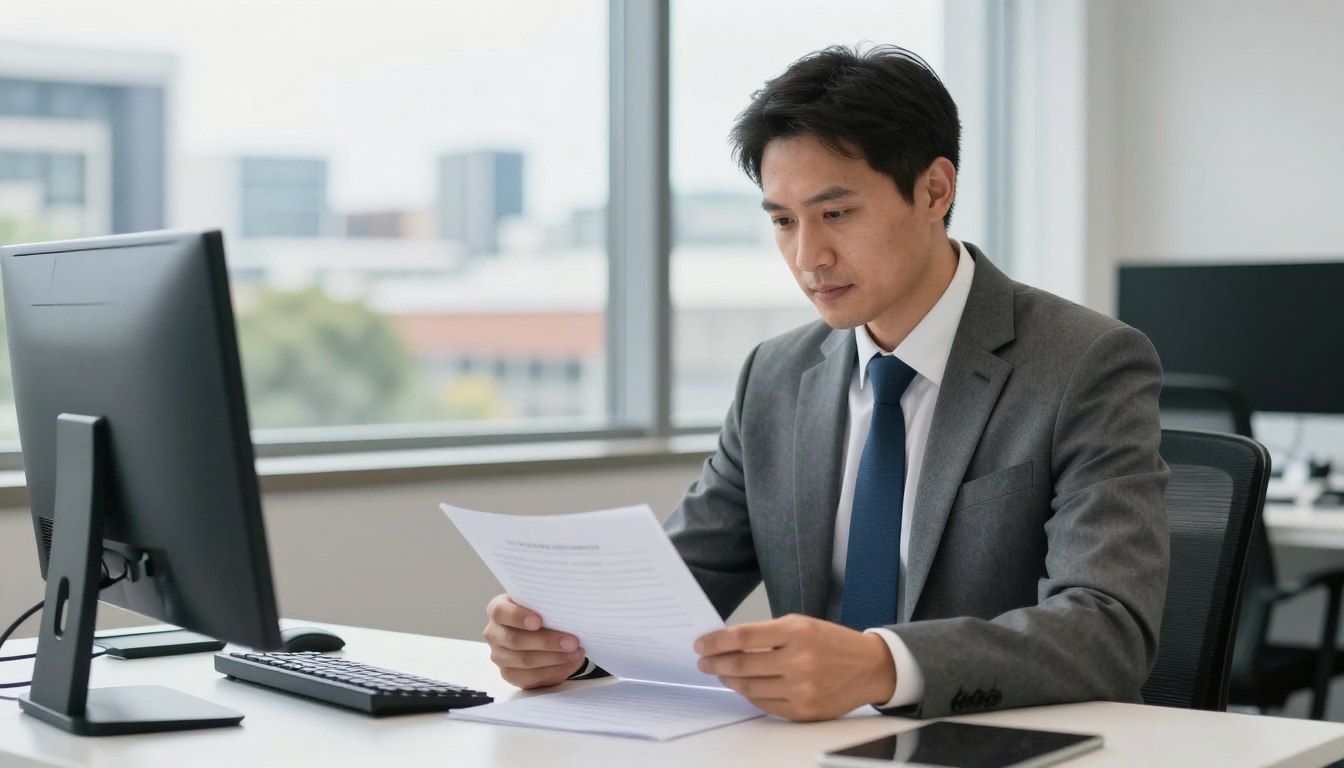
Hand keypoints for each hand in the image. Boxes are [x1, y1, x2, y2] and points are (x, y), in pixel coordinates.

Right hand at [482, 594, 585, 688]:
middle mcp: (493, 633)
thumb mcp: (541, 605)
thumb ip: (547, 606)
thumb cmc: (541, 614)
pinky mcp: (510, 674)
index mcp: (497, 610)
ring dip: (554, 658)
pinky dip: (554, 670)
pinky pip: (531, 676)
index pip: (500, 612)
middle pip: (515, 640)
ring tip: (576, 653)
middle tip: (572, 642)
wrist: (540, 634)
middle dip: (546, 642)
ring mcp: (499, 656)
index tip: (538, 621)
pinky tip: (570, 663)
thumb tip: (570, 613)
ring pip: (525, 660)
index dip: (517, 617)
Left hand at [695, 614, 895, 720]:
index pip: (744, 637)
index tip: (701, 644)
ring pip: (750, 687)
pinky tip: (744, 686)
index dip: (716, 641)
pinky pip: (764, 705)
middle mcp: (799, 661)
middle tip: (704, 662)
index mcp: (797, 633)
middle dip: (716, 663)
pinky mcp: (804, 711)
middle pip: (742, 665)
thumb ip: (767, 634)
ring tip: (722, 673)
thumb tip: (729, 644)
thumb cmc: (832, 643)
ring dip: (730, 680)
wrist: (870, 668)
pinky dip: (749, 695)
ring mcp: (802, 689)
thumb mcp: (802, 625)